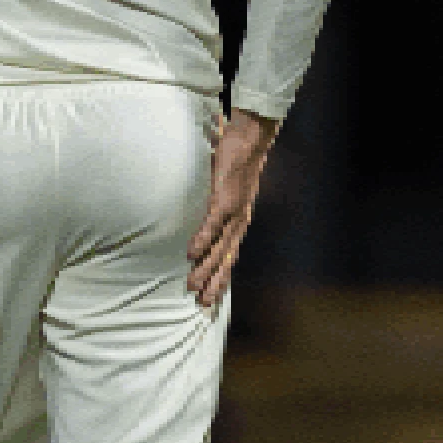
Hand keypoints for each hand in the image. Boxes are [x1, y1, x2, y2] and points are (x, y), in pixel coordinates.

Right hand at [188, 110, 280, 306]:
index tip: (212, 298)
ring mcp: (233, 210)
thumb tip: (206, 216)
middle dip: (215, 282)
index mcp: (240, 220)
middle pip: (227, 258)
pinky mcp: (224, 197)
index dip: (222, 277)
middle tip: (203, 304)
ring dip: (206, 267)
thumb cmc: (237, 161)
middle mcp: (239, 220)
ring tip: (193, 285)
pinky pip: (212, 223)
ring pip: (219, 246)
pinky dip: (202, 239)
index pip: (231, 255)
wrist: (251, 139)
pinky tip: (191, 254)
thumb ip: (219, 205)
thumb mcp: (229, 189)